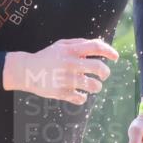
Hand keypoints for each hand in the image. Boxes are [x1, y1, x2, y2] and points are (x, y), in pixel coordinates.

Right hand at [3, 38, 118, 104]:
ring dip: (96, 87)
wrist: (27, 70)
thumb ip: (80, 44)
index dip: (110, 51)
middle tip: (103, 75)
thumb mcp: (62, 45)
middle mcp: (70, 63)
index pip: (97, 47)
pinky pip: (81, 98)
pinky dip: (82, 98)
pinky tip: (78, 94)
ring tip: (92, 86)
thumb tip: (101, 46)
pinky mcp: (61, 93)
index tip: (116, 57)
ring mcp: (66, 79)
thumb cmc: (48, 56)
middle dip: (105, 73)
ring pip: (93, 86)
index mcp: (71, 50)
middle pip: (99, 68)